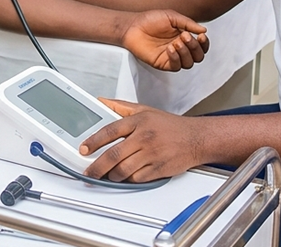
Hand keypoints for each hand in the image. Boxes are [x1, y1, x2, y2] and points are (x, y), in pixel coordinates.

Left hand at [80, 99, 200, 182]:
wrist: (197, 138)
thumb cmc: (171, 125)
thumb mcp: (145, 110)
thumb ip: (120, 106)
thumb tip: (101, 101)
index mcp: (139, 121)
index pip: (109, 131)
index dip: (93, 142)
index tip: (83, 149)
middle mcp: (144, 137)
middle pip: (113, 155)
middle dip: (97, 167)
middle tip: (89, 172)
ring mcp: (152, 154)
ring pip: (123, 170)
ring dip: (112, 176)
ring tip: (107, 175)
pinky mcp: (159, 169)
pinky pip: (137, 178)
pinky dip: (128, 180)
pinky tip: (125, 177)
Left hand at [119, 10, 208, 70]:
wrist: (133, 26)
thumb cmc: (150, 20)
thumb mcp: (172, 17)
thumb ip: (188, 23)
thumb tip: (204, 30)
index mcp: (184, 37)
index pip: (201, 45)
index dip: (204, 43)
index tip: (201, 36)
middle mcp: (180, 48)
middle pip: (198, 56)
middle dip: (195, 47)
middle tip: (185, 36)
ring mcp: (172, 56)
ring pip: (189, 63)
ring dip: (186, 53)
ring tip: (176, 42)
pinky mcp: (163, 63)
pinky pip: (176, 66)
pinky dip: (176, 58)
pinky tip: (170, 48)